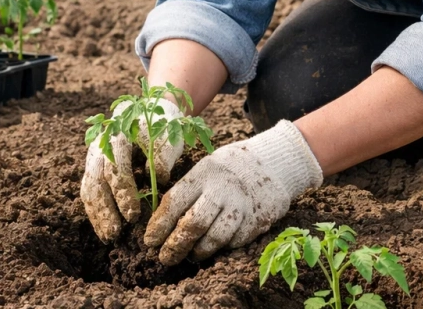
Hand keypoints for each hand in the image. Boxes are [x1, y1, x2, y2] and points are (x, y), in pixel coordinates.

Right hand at [80, 97, 184, 242]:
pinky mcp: (94, 165)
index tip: (133, 215)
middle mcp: (100, 144)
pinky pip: (89, 189)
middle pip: (96, 180)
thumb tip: (159, 178)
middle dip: (105, 209)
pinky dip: (95, 210)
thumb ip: (163, 155)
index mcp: (118, 134)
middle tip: (114, 233)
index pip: (116, 167)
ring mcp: (94, 155)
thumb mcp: (168, 134)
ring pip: (89, 187)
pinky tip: (103, 228)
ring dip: (97, 214)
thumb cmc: (162, 124)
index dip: (123, 193)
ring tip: (108, 237)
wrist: (149, 109)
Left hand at [144, 120, 322, 264]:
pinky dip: (221, 249)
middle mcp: (222, 189)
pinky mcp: (257, 220)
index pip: (175, 202)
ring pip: (214, 239)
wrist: (273, 164)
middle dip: (175, 246)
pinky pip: (234, 242)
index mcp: (204, 173)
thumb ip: (187, 192)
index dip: (159, 225)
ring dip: (197, 252)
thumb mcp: (206, 169)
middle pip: (193, 224)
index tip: (149, 241)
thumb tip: (160, 224)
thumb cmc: (229, 169)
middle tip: (164, 258)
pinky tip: (213, 248)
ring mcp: (241, 206)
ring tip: (190, 255)